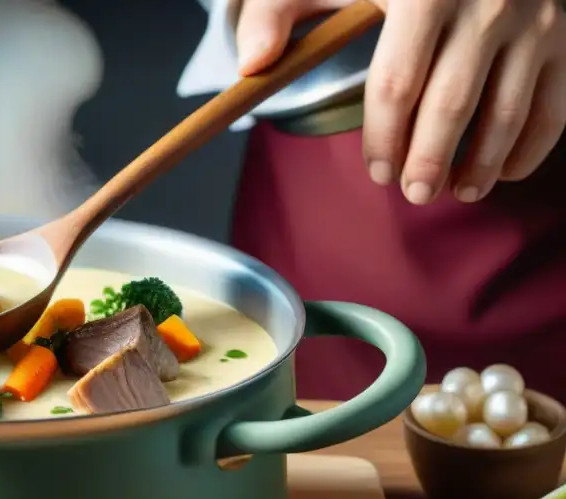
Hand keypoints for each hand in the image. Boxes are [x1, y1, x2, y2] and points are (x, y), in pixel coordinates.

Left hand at [235, 0, 565, 204]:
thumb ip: (277, 11)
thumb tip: (249, 65)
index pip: (396, 84)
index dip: (383, 138)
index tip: (376, 172)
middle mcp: (484, 1)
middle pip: (451, 105)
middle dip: (428, 161)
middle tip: (413, 193)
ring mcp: (533, 17)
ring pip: (508, 110)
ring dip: (481, 163)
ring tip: (456, 191)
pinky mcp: (563, 33)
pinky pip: (554, 102)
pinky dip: (531, 146)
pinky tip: (502, 172)